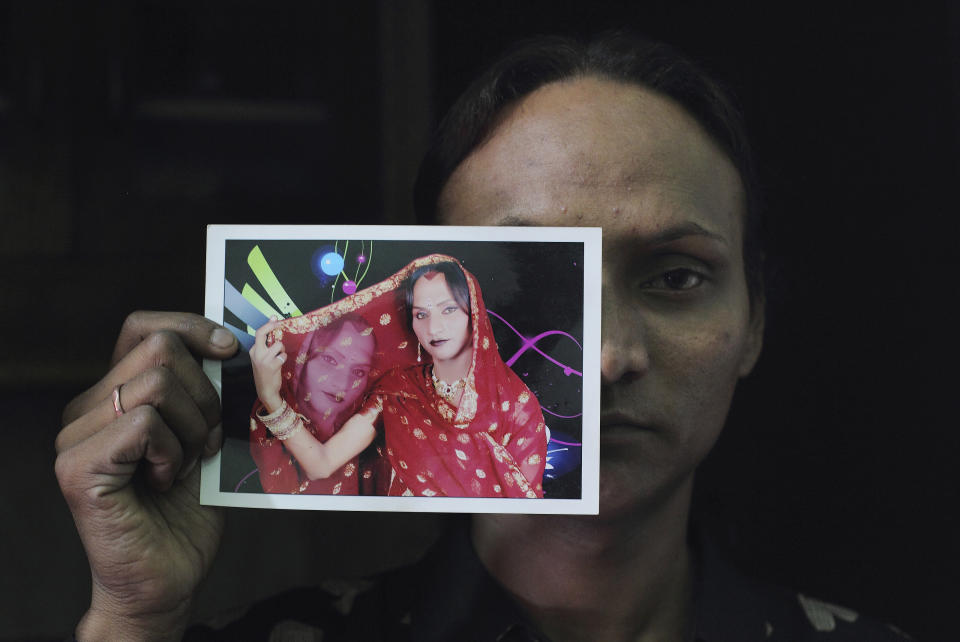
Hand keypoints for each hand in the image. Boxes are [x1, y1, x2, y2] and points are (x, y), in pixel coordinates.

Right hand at [55, 311, 237, 640]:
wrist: (167, 580)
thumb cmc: (187, 512)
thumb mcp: (206, 436)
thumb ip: (205, 392)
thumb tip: (233, 347)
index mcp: (116, 395)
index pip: (144, 327)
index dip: (191, 328)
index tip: (229, 352)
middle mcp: (87, 409)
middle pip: (160, 350)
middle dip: (205, 395)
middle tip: (205, 443)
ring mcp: (76, 437)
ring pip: (156, 383)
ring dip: (193, 427)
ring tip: (185, 465)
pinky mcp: (78, 467)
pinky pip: (144, 423)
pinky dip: (172, 450)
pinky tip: (165, 481)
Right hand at [249, 317, 285, 412]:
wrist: (265, 390)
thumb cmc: (265, 373)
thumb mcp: (262, 358)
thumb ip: (266, 345)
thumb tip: (273, 329)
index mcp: (253, 351)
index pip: (259, 333)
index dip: (268, 324)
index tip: (275, 319)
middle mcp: (256, 354)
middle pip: (262, 333)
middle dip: (271, 326)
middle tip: (279, 323)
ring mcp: (263, 359)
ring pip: (278, 345)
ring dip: (282, 350)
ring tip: (279, 357)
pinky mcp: (272, 365)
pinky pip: (283, 355)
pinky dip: (284, 358)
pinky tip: (280, 364)